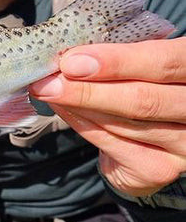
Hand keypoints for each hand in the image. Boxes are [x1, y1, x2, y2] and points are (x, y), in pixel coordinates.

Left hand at [30, 37, 185, 196]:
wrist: (150, 138)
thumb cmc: (141, 83)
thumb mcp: (140, 62)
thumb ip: (119, 55)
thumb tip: (70, 52)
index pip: (168, 61)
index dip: (121, 61)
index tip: (73, 60)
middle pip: (144, 99)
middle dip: (90, 88)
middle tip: (50, 79)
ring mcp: (185, 145)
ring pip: (126, 122)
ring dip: (80, 104)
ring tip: (49, 89)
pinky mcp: (161, 169)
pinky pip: (112, 143)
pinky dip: (81, 122)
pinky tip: (61, 108)